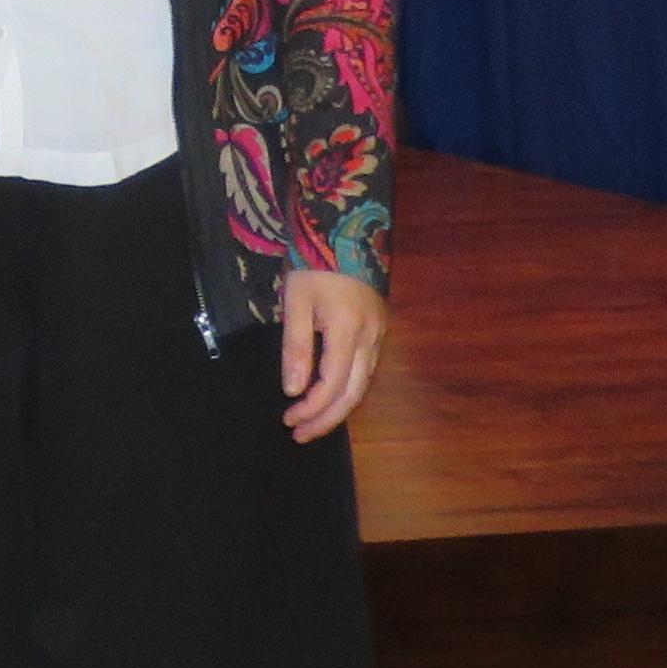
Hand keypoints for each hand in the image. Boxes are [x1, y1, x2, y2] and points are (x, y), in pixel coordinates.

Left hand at [278, 266, 386, 439]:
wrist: (345, 232)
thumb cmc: (314, 264)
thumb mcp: (295, 301)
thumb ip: (296, 347)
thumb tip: (294, 390)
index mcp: (347, 330)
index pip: (331, 385)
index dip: (311, 409)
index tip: (287, 420)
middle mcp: (369, 338)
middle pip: (353, 393)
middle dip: (326, 420)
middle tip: (300, 435)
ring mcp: (379, 335)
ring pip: (363, 385)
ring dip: (338, 409)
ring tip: (311, 424)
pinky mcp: (379, 331)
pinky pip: (366, 371)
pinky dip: (348, 391)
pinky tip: (330, 398)